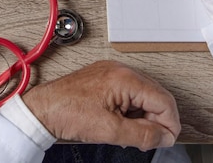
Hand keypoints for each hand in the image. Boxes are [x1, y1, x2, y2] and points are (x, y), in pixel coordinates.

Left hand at [22, 60, 179, 150]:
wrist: (44, 108)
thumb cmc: (68, 112)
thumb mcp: (110, 130)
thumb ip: (143, 134)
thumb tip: (164, 136)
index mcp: (125, 78)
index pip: (164, 100)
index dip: (168, 124)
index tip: (164, 141)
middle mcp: (120, 70)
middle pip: (157, 95)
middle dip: (156, 120)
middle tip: (147, 140)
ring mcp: (112, 72)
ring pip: (144, 95)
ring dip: (144, 116)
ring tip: (130, 133)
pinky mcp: (105, 78)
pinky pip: (130, 92)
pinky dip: (132, 109)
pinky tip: (121, 123)